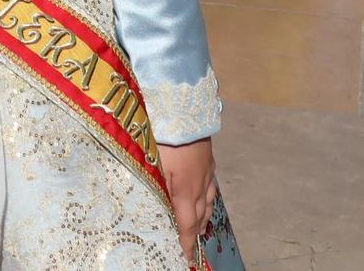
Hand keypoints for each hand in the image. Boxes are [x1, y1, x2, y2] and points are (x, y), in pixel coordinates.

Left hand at [158, 138, 217, 265]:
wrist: (182, 108)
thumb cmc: (162, 136)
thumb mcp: (153, 165)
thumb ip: (158, 190)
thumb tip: (162, 212)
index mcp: (185, 190)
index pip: (186, 224)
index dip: (186, 242)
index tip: (186, 258)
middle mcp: (200, 184)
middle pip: (199, 215)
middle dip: (194, 233)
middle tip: (189, 247)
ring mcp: (206, 171)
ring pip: (208, 202)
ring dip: (203, 218)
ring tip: (198, 229)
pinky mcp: (208, 159)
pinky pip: (210, 186)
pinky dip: (208, 198)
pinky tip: (204, 197)